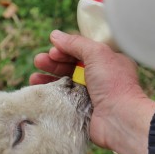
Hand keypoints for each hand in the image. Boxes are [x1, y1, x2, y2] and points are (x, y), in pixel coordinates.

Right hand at [30, 30, 154, 153]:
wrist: (120, 118)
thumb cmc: (113, 83)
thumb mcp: (97, 53)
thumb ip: (76, 43)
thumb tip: (55, 35)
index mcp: (109, 62)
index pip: (83, 52)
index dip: (66, 50)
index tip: (53, 51)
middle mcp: (102, 78)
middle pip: (72, 67)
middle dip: (54, 63)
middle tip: (38, 61)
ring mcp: (92, 96)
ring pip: (66, 84)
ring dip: (48, 79)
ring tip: (33, 78)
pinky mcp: (84, 111)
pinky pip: (64, 101)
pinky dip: (51, 96)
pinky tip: (38, 93)